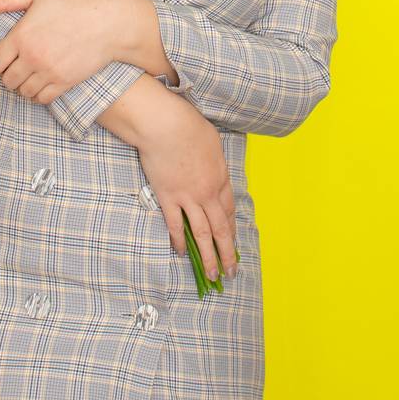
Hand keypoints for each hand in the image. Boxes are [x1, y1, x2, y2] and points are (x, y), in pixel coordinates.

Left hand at [0, 0, 130, 104]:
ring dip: (23, 86)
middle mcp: (32, 57)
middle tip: (17, 67)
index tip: (5, 58)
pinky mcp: (64, 82)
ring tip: (30, 75)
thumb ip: (5, 0)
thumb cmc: (73, 5)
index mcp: (21, 36)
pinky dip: (38, 95)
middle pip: (7, 80)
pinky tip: (42, 83)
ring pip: (23, 92)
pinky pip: (42, 99)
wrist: (109, 22)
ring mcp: (48, 72)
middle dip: (9, 75)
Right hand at [133, 97, 238, 281]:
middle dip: (227, 254)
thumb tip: (214, 174)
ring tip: (211, 274)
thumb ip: (216, 164)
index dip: (232, 230)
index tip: (232, 244)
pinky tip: (181, 253)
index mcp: (221, 178)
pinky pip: (175, 224)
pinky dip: (179, 240)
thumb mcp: (213, 143)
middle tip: (230, 272)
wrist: (166, 125)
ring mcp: (187, 197)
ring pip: (202, 234)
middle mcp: (208, 193)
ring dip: (208, 256)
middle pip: (221, 229)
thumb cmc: (189, 127)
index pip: (230, 211)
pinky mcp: (167, 197)